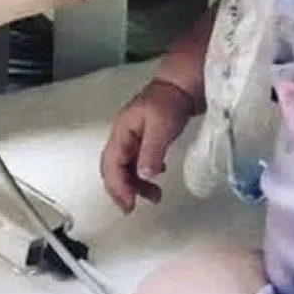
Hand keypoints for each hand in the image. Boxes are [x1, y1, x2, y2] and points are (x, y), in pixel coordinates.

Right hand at [100, 78, 195, 211]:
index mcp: (122, 131)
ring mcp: (131, 137)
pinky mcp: (142, 139)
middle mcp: (122, 135)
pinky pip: (135, 162)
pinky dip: (142, 174)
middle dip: (120, 190)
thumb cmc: (170, 101)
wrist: (181, 86)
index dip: (118, 187)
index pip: (112, 164)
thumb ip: (152, 150)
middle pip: (113, 168)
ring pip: (124, 167)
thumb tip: (144, 175)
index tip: (129, 204)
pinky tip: (157, 176)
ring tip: (155, 196)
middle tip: (132, 207)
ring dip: (135, 184)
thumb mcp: (162, 126)